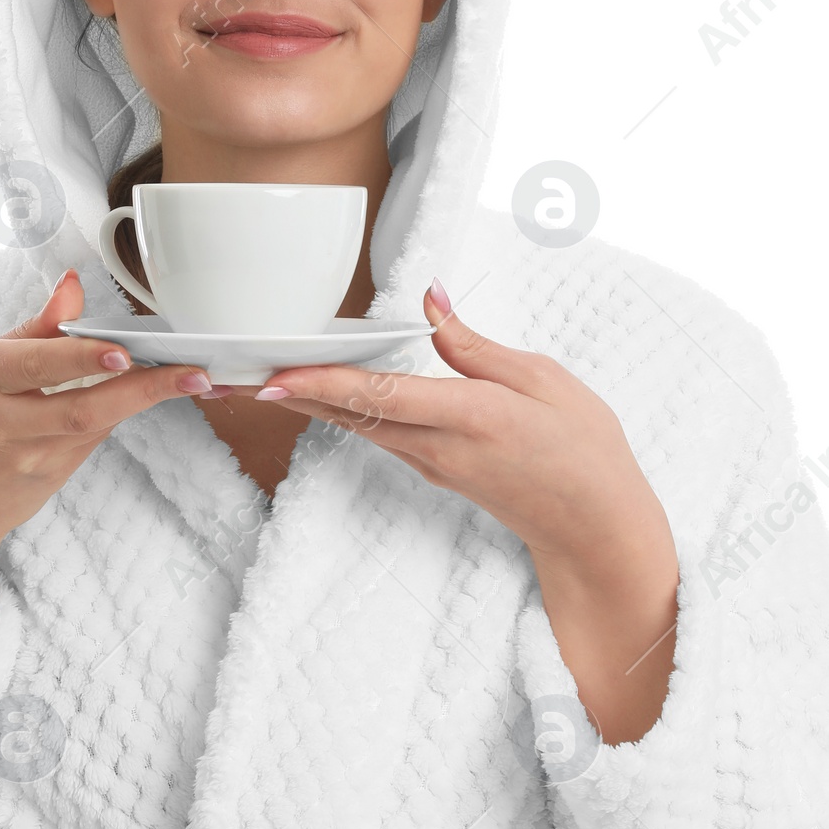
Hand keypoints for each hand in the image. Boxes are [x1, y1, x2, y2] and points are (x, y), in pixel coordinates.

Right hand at [0, 267, 213, 556]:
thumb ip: (33, 330)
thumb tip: (73, 286)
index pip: (37, 363)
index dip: (81, 358)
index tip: (123, 350)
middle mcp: (0, 420)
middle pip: (79, 406)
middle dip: (142, 389)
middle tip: (191, 374)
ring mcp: (27, 458)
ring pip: (94, 426)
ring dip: (145, 402)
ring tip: (192, 380)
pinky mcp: (49, 479)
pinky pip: (92, 440)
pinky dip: (122, 415)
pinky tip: (153, 395)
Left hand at [255, 281, 681, 742]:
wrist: (595, 526)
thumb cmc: (583, 449)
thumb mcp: (542, 380)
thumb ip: (477, 345)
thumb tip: (431, 302)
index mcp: (470, 416)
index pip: (380, 395)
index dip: (321, 384)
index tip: (272, 376)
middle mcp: (439, 446)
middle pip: (351, 413)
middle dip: (291, 392)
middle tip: (233, 373)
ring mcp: (432, 464)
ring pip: (358, 425)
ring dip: (309, 400)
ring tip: (259, 374)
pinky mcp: (434, 470)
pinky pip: (378, 434)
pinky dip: (343, 410)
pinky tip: (319, 391)